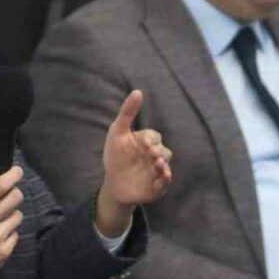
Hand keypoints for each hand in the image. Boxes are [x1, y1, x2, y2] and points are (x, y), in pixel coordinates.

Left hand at [97, 90, 171, 233]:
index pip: (154, 136)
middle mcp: (154, 156)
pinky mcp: (156, 187)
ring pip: (165, 166)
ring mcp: (156, 172)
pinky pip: (165, 184)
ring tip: (156, 163)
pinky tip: (162, 174)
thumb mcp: (118, 132)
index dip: (150, 138)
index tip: (143, 141)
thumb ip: (127, 112)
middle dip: (157, 151)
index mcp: (146, 143)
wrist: (112, 183)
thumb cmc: (116, 156)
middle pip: (163, 151)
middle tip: (149, 152)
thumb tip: (138, 91)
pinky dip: (165, 179)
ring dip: (162, 164)